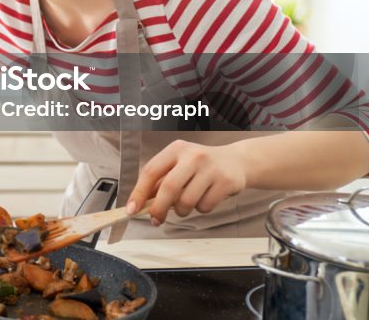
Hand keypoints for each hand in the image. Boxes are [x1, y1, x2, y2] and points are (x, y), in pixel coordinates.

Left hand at [126, 140, 246, 224]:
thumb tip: (140, 202)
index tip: (132, 209)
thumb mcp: (179, 164)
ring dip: (182, 211)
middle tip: (156, 219)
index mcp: (176, 149)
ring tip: (186, 204)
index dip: (139, 192)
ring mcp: (210, 168)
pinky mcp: (225, 182)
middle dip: (159, 208)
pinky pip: (205, 206)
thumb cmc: (200, 166)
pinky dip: (201, 209)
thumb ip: (160, 181)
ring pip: (187, 201)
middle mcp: (193, 156)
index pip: (151, 171)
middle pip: (168, 187)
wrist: (236, 161)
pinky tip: (205, 198)